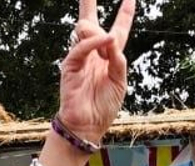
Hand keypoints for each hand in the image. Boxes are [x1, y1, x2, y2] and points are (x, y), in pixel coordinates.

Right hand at [57, 0, 135, 145]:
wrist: (88, 125)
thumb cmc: (104, 106)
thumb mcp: (120, 82)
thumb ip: (119, 60)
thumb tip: (111, 38)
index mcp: (109, 56)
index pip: (118, 29)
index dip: (125, 13)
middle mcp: (94, 52)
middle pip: (90, 20)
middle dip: (89, 2)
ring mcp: (81, 56)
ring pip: (85, 28)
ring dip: (99, 32)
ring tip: (108, 45)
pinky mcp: (70, 64)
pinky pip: (81, 47)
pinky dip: (94, 42)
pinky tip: (105, 40)